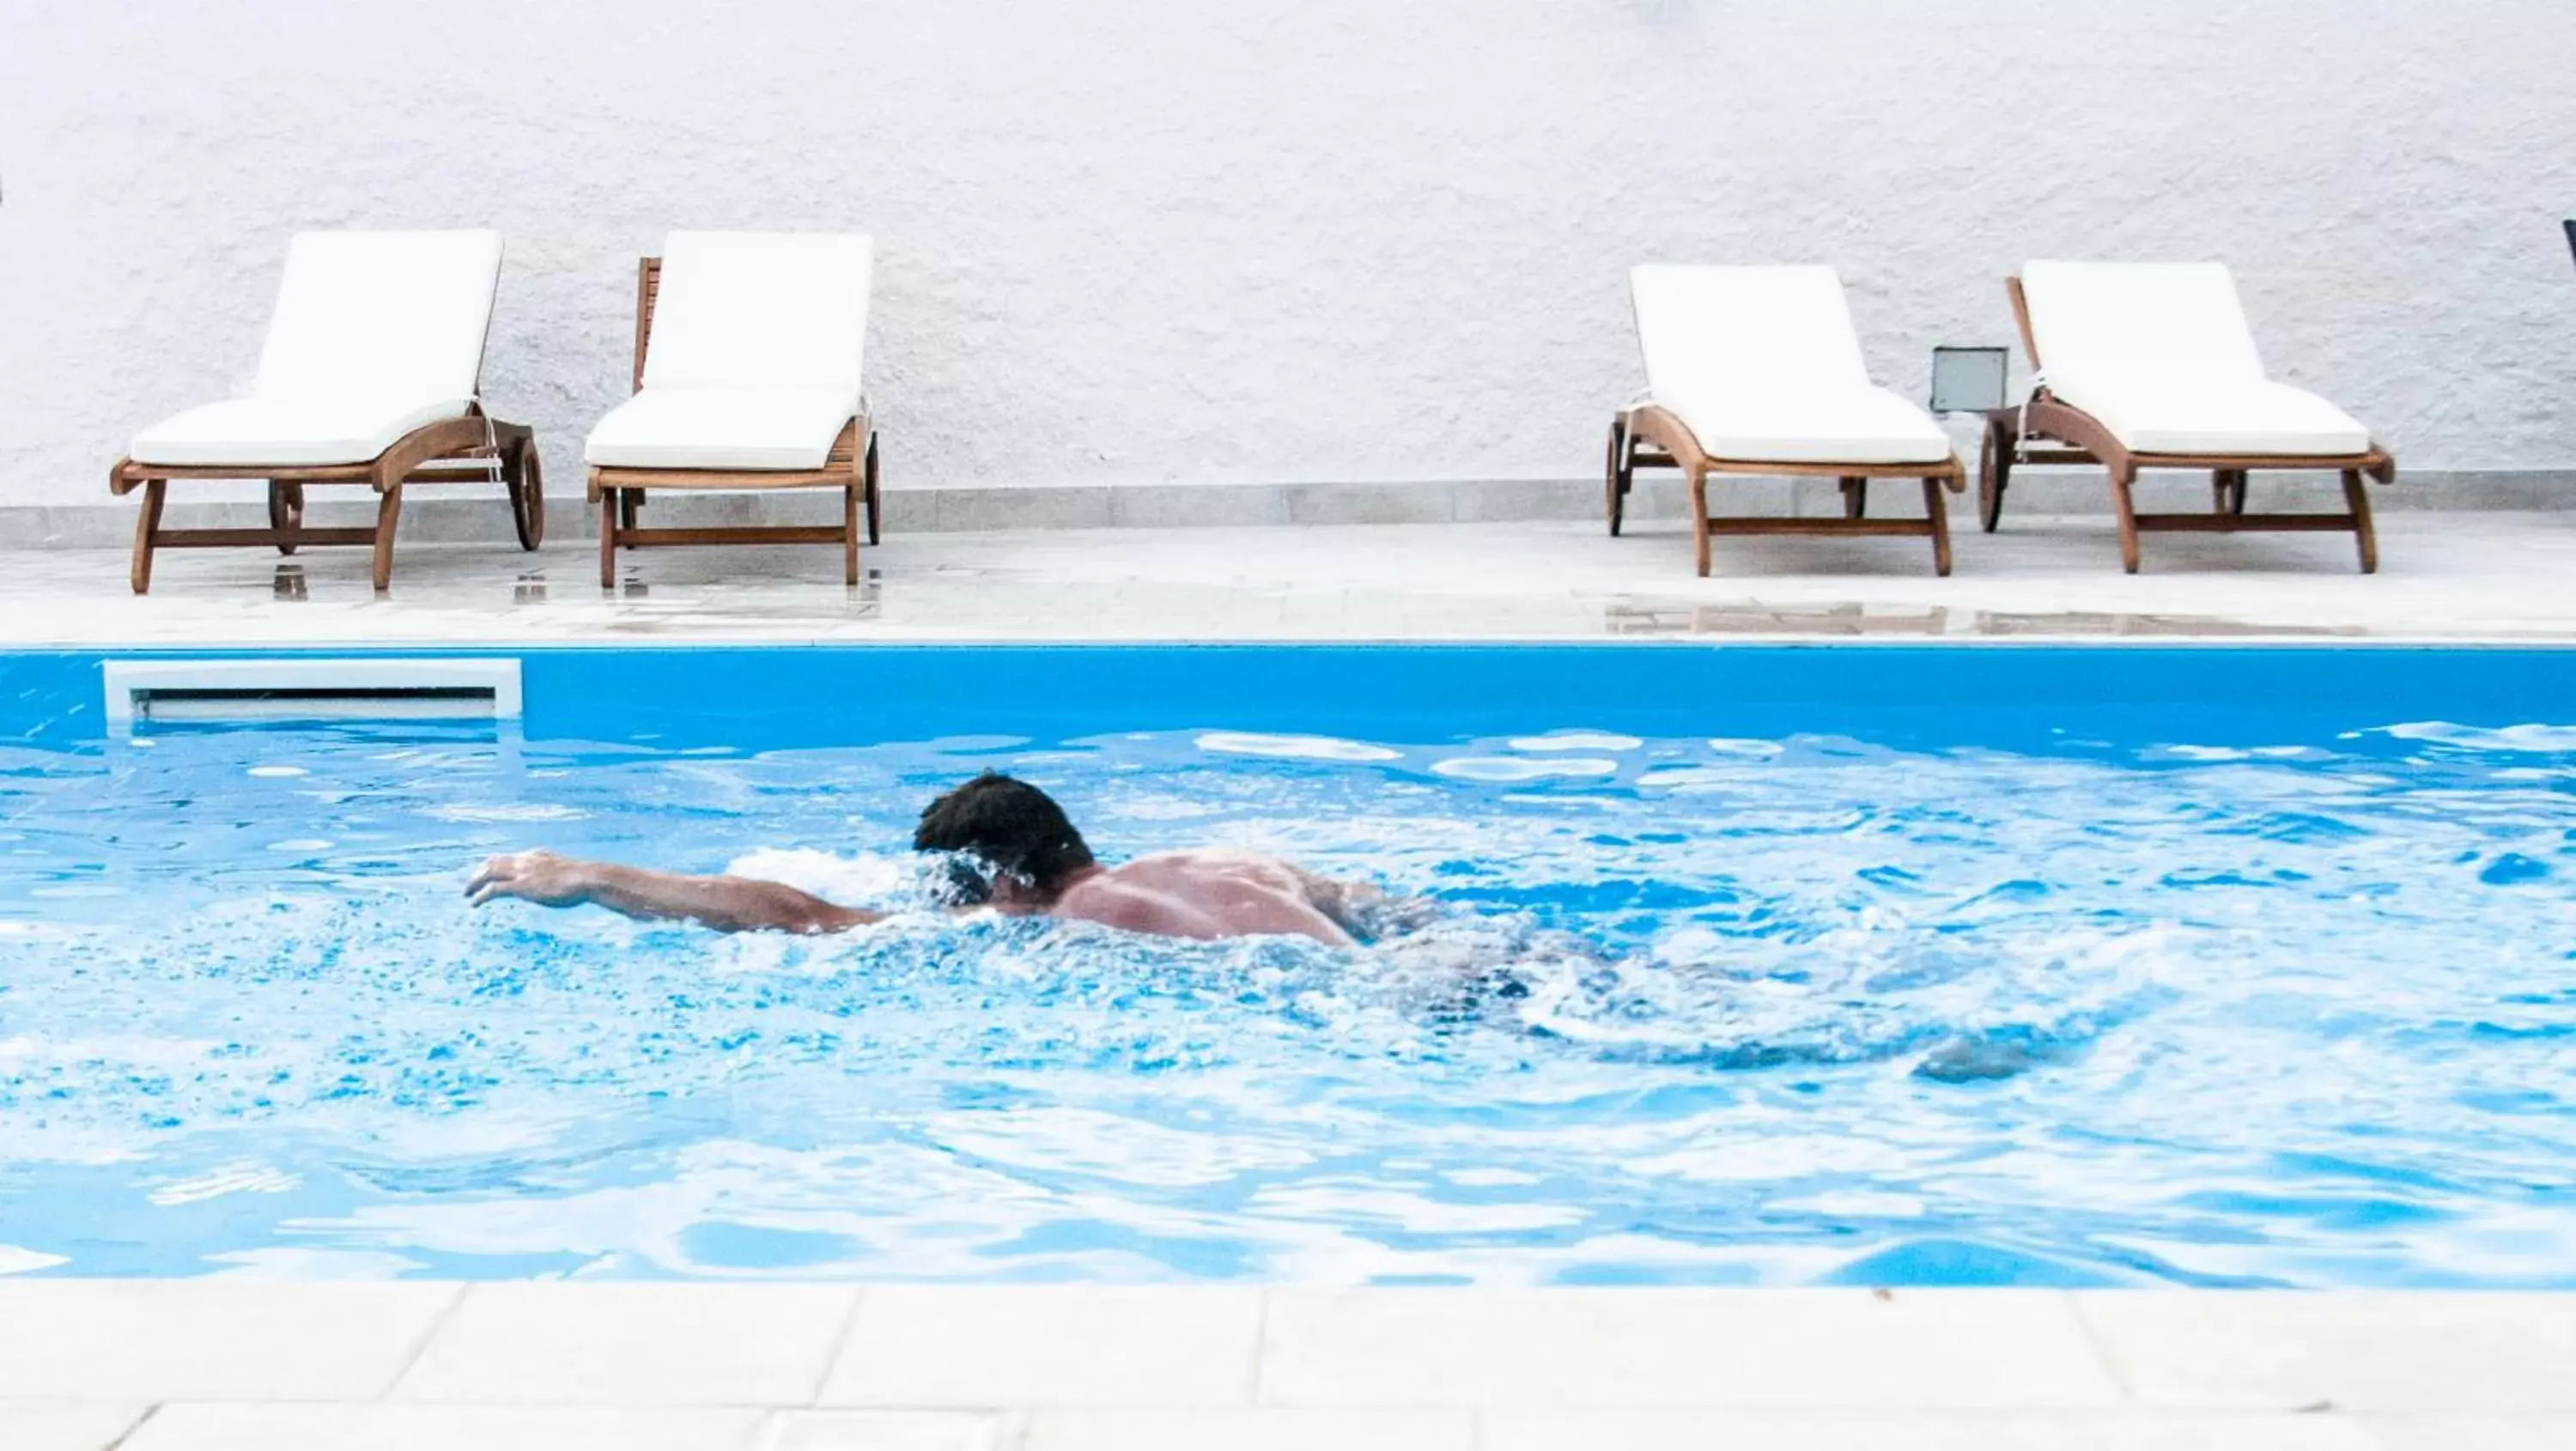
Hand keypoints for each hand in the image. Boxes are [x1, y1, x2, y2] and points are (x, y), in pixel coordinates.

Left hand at [466, 850, 599, 908]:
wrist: (587, 878)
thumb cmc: (584, 879)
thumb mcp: (568, 874)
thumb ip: (558, 876)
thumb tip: (564, 883)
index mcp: (536, 856)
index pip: (508, 857)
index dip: (494, 863)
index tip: (486, 869)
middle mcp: (525, 861)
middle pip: (494, 862)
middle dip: (479, 872)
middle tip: (471, 883)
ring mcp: (522, 872)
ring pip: (489, 873)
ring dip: (475, 883)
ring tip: (467, 893)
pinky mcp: (521, 886)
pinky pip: (493, 889)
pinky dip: (481, 896)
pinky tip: (474, 903)